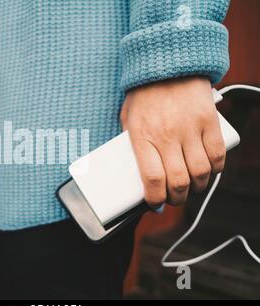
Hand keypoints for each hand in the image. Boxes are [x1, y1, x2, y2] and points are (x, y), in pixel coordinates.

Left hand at [120, 76, 225, 207]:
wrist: (168, 61)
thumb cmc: (143, 93)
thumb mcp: (127, 118)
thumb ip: (131, 143)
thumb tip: (136, 170)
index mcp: (142, 136)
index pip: (152, 178)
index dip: (155, 199)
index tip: (155, 204)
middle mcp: (167, 135)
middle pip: (178, 181)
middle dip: (177, 199)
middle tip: (174, 199)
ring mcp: (190, 128)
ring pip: (201, 172)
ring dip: (197, 188)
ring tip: (191, 188)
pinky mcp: (210, 121)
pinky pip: (218, 154)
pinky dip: (215, 169)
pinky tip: (208, 172)